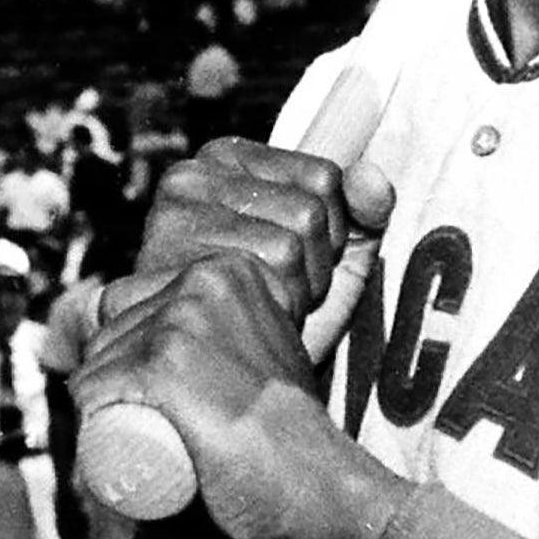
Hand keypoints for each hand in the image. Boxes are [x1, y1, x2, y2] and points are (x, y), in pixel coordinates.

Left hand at [79, 245, 355, 538]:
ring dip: (103, 409)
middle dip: (115, 383)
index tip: (160, 400)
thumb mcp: (267, 353)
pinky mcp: (160, 362)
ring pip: (97, 364)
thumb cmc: (294, 434)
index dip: (132, 357)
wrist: (314, 483)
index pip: (135, 305)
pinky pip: (89, 390)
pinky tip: (114, 443)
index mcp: (228, 270)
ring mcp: (180, 320)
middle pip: (111, 333)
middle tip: (153, 430)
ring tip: (149, 443)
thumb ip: (237, 331)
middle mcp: (202, 280)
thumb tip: (201, 344)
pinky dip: (89, 423)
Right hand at [112, 132, 369, 330]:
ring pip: (288, 246)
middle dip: (313, 266)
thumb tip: (373, 179)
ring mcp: (170, 217)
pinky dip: (267, 309)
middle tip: (277, 291)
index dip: (332, 232)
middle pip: (308, 212)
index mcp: (227, 159)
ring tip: (260, 305)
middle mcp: (190, 175)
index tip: (300, 257)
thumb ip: (362, 210)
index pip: (324, 177)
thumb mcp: (332, 253)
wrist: (218, 379)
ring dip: (291, 292)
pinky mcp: (165, 261)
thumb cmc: (273, 307)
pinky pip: (257, 277)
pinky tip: (240, 320)